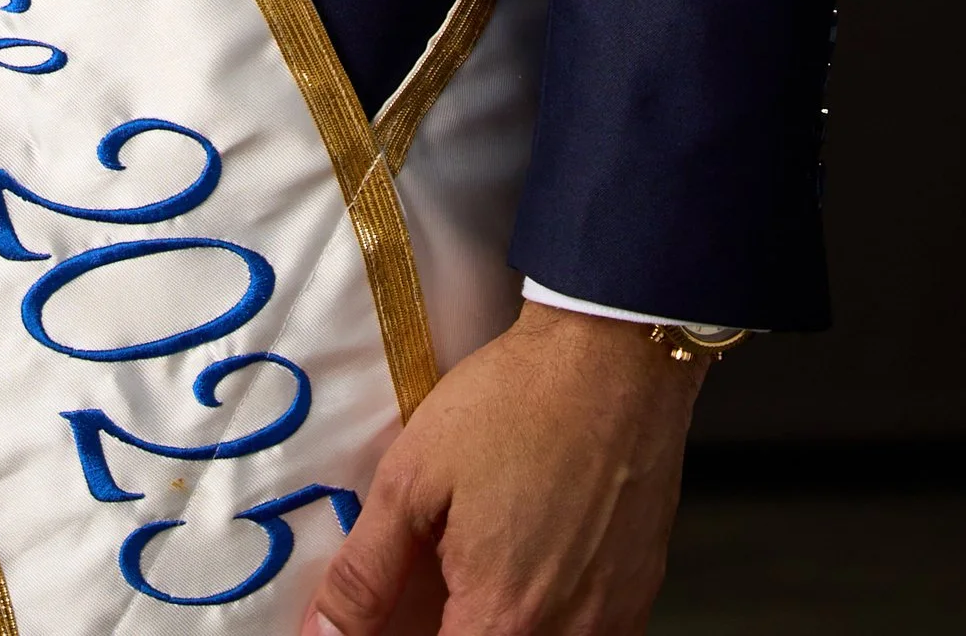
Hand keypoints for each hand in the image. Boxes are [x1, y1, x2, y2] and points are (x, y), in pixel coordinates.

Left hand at [304, 301, 705, 635]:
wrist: (615, 357)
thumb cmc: (515, 403)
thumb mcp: (413, 475)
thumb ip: (367, 568)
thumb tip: (326, 631)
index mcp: (500, 616)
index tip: (390, 618)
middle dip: (455, 627)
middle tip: (440, 581)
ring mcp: (610, 621)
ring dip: (501, 624)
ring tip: (486, 569)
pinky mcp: (639, 596)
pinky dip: (551, 618)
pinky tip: (535, 567)